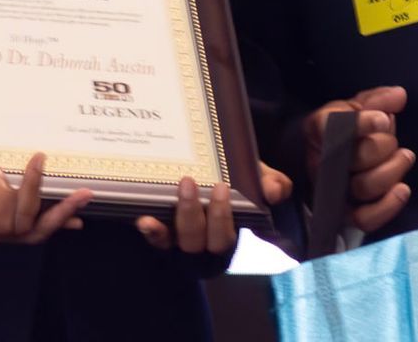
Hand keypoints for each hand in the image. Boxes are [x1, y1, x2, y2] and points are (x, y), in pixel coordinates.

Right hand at [0, 152, 91, 253]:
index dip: (2, 195)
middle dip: (33, 192)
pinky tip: (76, 219)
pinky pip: (40, 230)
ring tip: (84, 194)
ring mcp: (4, 235)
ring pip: (37, 231)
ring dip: (62, 212)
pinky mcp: (15, 227)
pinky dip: (58, 222)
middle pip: (22, 224)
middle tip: (39, 159)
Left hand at [133, 165, 291, 253]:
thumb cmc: (239, 181)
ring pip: (174, 241)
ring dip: (170, 221)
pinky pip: (156, 239)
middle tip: (189, 181)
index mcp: (226, 237)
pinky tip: (144, 220)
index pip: (224, 238)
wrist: (215, 171)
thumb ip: (271, 183)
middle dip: (192, 214)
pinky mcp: (161, 233)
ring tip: (166, 195)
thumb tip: (274, 191)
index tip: (221, 188)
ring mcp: (179, 241)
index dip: (220, 218)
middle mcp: (202, 246)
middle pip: (196, 241)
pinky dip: (151, 231)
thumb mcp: (258, 178)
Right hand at [305, 85, 413, 233]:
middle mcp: (321, 161)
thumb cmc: (348, 127)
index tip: (384, 119)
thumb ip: (378, 100)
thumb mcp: (359, 106)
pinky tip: (403, 189)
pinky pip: (364, 218)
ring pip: (364, 186)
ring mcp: (333, 190)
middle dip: (384, 145)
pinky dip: (387, 207)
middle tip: (392, 138)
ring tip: (405, 156)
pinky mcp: (346, 213)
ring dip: (392, 170)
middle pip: (356, 157)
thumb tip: (399, 96)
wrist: (334, 154)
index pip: (331, 126)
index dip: (361, 124)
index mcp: (319, 128)